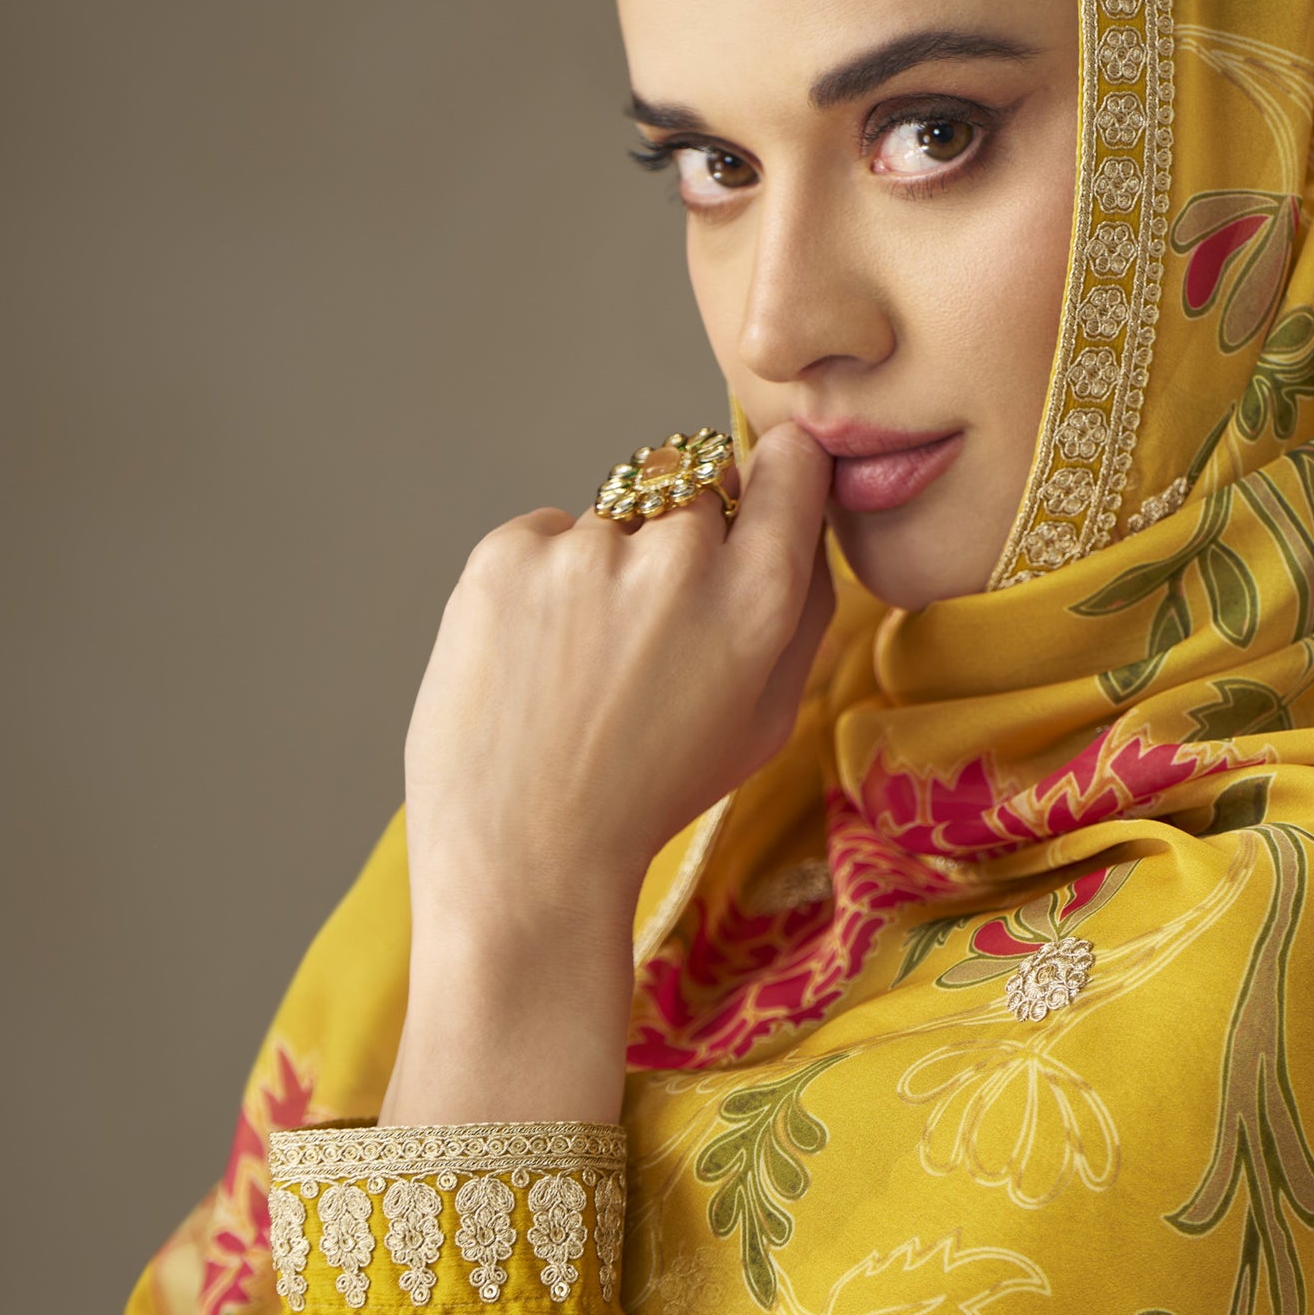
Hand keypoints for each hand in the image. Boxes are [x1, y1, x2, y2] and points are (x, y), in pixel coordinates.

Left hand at [381, 422, 832, 1127]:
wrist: (523, 852)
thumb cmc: (649, 796)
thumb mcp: (765, 721)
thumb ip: (801, 611)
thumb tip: (805, 518)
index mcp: (759, 599)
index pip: (791, 462)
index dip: (776, 476)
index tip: (758, 496)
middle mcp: (680, 558)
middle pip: (697, 492)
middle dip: (680, 544)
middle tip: (645, 639)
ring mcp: (587, 549)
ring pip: (614, 522)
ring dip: (604, 572)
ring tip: (579, 669)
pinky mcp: (508, 552)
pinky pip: (547, 536)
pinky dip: (542, 582)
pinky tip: (535, 660)